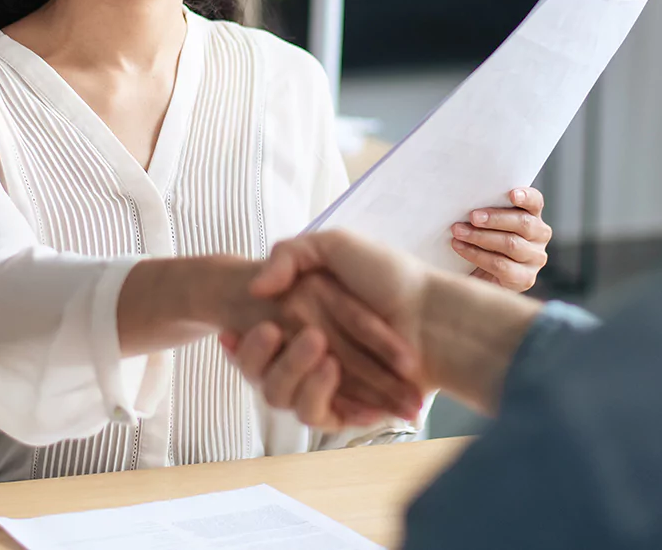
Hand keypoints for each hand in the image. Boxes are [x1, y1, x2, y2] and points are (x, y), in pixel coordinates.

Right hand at [222, 231, 435, 430]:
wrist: (432, 310)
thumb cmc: (388, 275)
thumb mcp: (333, 245)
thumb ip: (288, 254)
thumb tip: (255, 288)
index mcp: (303, 320)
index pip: (258, 342)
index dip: (241, 343)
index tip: (230, 330)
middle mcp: (311, 354)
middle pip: (264, 373)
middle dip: (261, 356)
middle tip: (274, 331)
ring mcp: (329, 383)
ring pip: (286, 397)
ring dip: (293, 374)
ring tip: (320, 353)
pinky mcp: (350, 406)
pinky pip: (321, 415)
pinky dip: (320, 396)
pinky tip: (331, 371)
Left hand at [451, 187, 550, 290]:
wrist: (480, 279)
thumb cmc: (482, 243)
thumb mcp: (486, 224)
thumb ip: (486, 211)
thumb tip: (466, 199)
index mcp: (533, 216)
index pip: (535, 202)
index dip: (526, 197)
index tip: (511, 194)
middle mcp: (540, 236)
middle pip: (523, 223)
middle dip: (495, 218)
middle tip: (472, 216)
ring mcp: (535, 258)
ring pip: (511, 244)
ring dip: (480, 237)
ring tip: (459, 232)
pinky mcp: (525, 279)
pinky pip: (501, 265)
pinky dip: (477, 255)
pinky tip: (461, 248)